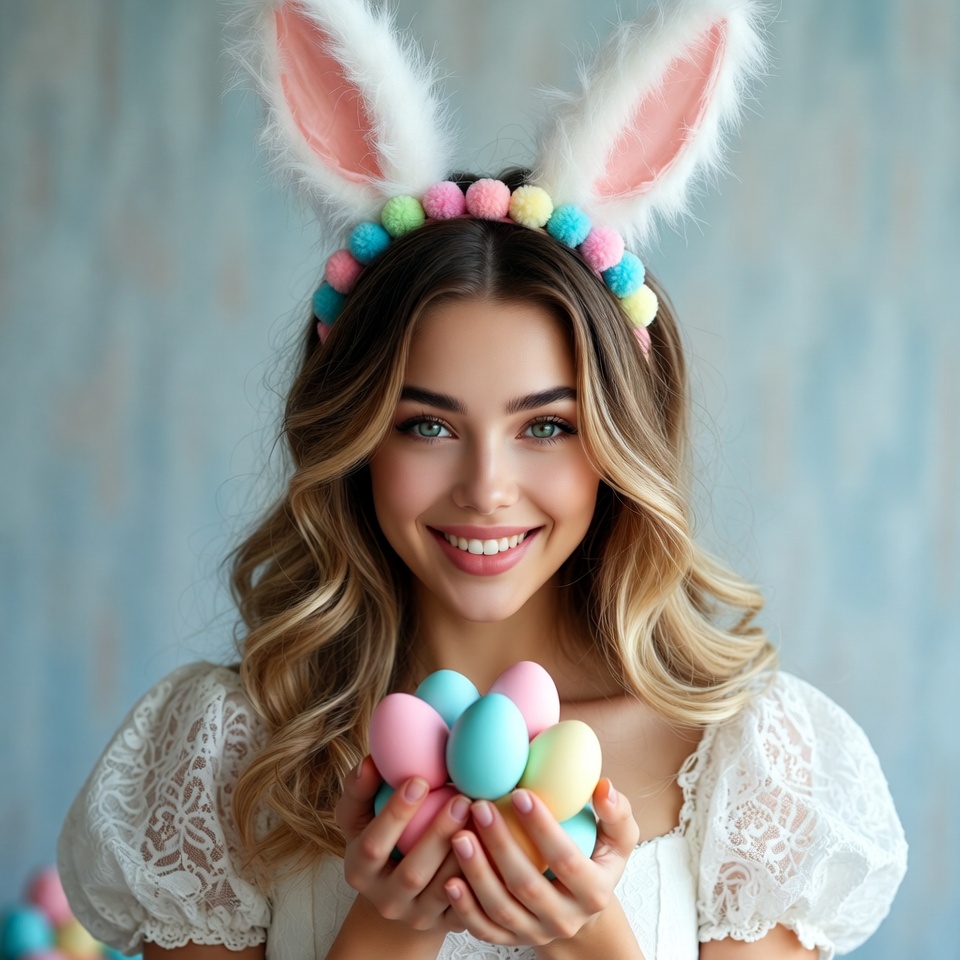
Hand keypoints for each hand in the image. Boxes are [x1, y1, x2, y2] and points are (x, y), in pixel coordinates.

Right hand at [335, 756, 469, 932]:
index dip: (395, 815)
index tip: (419, 780)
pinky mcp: (446, 923)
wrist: (399, 891)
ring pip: (445, 890)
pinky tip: (494, 844)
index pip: (372, 845)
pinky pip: (468, 903)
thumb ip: (360, 789)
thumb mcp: (361, 816)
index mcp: (359, 870)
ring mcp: (418, 916)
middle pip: (412, 873)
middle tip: (462, 798)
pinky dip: (481, 874)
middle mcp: (386, 900)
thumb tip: (370, 762)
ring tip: (483, 816)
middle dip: (438, 834)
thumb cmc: (380, 837)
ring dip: (465, 853)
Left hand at [442, 778, 639, 947]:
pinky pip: (484, 929)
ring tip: (458, 835)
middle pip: (527, 885)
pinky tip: (450, 880)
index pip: (567, 860)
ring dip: (477, 872)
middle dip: (501, 845)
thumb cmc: (596, 861)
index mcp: (594, 893)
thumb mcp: (617, 840)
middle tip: (479, 806)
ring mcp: (536, 933)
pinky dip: (465, 908)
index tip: (520, 793)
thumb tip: (604, 787)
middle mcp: (565, 919)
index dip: (543, 828)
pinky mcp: (511, 940)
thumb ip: (616, 814)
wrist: (581, 912)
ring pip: (501, 909)